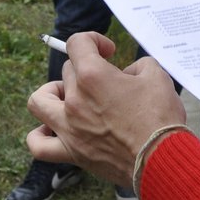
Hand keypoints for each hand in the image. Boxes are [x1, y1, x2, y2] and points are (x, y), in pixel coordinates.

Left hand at [26, 32, 185, 187]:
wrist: (161, 159)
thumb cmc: (160, 118)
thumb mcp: (157, 76)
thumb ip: (138, 66)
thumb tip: (127, 75)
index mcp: (93, 76)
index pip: (77, 43)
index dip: (94, 40)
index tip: (109, 52)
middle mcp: (75, 99)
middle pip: (67, 72)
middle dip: (87, 70)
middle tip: (107, 82)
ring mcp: (69, 127)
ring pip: (39, 101)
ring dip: (52, 93)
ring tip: (67, 97)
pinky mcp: (72, 152)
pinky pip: (39, 145)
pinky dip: (40, 135)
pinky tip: (51, 130)